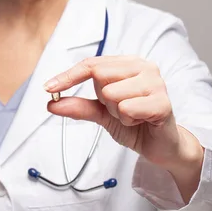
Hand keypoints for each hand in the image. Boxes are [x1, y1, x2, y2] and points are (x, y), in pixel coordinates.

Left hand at [44, 56, 203, 200]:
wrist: (162, 146)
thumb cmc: (136, 123)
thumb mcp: (102, 115)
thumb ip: (79, 106)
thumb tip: (52, 102)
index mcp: (130, 64)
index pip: (92, 63)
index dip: (68, 76)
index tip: (49, 87)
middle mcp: (144, 67)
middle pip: (100, 76)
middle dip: (103, 100)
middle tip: (120, 110)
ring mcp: (156, 83)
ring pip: (112, 94)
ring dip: (117, 112)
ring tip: (133, 116)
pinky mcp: (163, 102)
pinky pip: (127, 108)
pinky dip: (129, 119)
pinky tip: (141, 121)